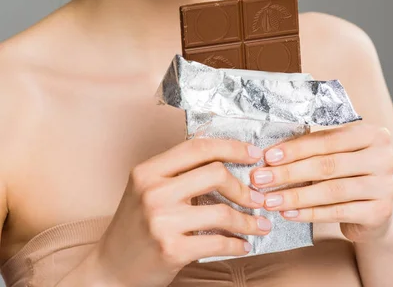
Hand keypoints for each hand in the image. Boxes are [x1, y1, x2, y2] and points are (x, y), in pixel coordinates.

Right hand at [94, 137, 270, 286]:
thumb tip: (224, 157)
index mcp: (148, 170)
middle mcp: (153, 191)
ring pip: (222, 211)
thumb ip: (177, 171)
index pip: (197, 148)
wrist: (110, 268)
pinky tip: (243, 244)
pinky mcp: (171, 250)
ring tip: (260, 225)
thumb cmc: (135, 226)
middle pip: (215, 174)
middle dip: (244, 187)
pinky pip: (217, 242)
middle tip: (257, 197)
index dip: (231, 147)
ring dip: (248, 220)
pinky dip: (237, 244)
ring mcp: (161, 221)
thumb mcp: (147, 188)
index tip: (253, 153)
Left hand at [250, 122, 392, 242]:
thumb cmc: (350, 172)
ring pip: (331, 191)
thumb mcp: (338, 152)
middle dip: (289, 172)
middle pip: (327, 165)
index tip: (268, 156)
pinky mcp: (380, 212)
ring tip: (270, 200)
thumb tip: (271, 154)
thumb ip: (314, 148)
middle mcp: (383, 158)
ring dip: (295, 196)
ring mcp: (385, 186)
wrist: (375, 208)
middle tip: (261, 178)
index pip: (327, 140)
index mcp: (370, 134)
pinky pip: (337, 212)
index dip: (295, 149)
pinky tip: (289, 213)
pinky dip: (309, 213)